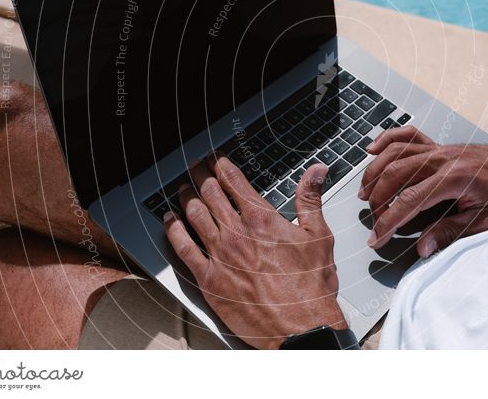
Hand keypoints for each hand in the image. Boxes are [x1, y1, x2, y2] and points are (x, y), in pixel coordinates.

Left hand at [164, 154, 346, 348]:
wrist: (302, 328)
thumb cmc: (311, 287)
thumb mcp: (319, 236)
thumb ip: (311, 199)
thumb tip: (316, 171)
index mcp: (263, 220)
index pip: (234, 182)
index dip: (221, 165)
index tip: (215, 158)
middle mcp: (237, 234)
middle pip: (210, 194)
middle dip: (200, 175)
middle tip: (195, 166)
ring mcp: (220, 256)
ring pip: (194, 216)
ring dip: (186, 197)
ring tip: (182, 187)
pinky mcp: (209, 280)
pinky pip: (183, 249)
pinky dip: (173, 230)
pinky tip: (169, 221)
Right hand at [359, 126, 487, 257]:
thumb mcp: (484, 220)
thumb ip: (450, 232)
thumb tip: (422, 248)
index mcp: (453, 178)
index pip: (409, 201)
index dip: (388, 222)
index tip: (376, 238)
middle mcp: (442, 158)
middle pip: (395, 174)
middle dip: (377, 200)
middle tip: (373, 222)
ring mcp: (438, 148)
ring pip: (395, 153)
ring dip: (375, 173)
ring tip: (364, 194)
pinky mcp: (438, 144)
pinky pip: (406, 136)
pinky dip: (386, 140)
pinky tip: (372, 150)